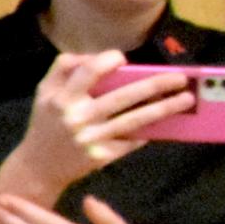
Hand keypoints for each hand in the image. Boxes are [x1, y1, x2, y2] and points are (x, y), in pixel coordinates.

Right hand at [0, 49, 189, 199]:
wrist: (38, 166)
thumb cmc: (46, 124)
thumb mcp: (44, 93)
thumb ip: (63, 69)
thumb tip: (96, 56)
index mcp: (62, 98)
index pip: (89, 71)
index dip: (109, 60)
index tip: (123, 59)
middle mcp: (77, 117)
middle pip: (123, 96)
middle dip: (155, 85)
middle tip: (180, 77)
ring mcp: (92, 138)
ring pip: (135, 120)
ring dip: (164, 109)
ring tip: (186, 99)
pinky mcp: (103, 156)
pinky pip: (132, 140)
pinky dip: (148, 132)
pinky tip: (164, 124)